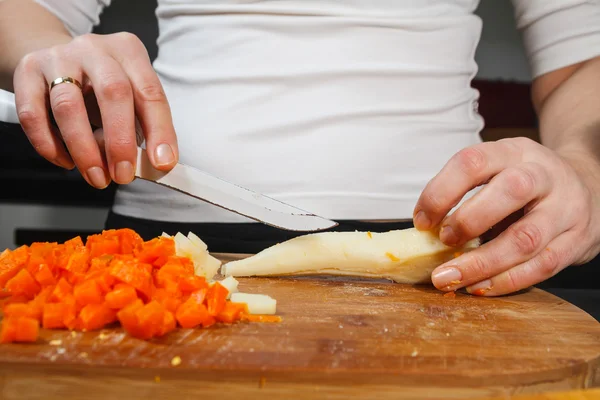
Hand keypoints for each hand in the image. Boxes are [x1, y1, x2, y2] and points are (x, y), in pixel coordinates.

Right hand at [13, 32, 177, 187]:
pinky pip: (33, 114)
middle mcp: (94, 49)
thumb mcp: (130, 96)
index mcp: (128, 52)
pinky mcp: (27, 71)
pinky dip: (49, 145)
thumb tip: (154, 164)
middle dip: (120, 142)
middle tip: (123, 174)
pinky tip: (66, 162)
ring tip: (96, 176)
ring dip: (84, 150)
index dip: (159, 130)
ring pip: (68, 106)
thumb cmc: (102, 86)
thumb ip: (143, 126)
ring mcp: (58, 57)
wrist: (57, 61)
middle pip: (112, 93)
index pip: (150, 92)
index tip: (162, 163)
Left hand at [413, 137, 599, 295]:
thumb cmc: (526, 186)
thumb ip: (466, 196)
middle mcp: (543, 175)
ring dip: (482, 263)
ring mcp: (565, 208)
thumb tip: (422, 234)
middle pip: (510, 191)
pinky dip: (505, 281)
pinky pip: (541, 266)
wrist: (591, 189)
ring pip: (526, 237)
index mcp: (513, 152)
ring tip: (450, 277)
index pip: (473, 161)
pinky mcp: (577, 241)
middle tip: (443, 241)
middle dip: (468, 220)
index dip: (441, 192)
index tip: (421, 220)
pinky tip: (479, 287)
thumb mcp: (497, 173)